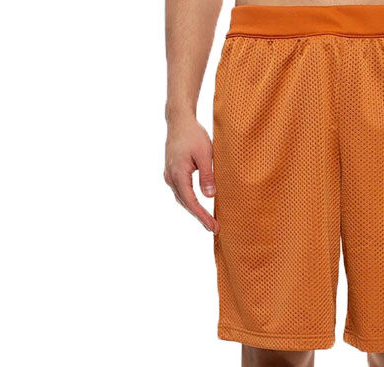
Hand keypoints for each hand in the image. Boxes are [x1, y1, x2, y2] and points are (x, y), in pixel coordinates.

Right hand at [164, 116, 217, 232]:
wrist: (179, 121)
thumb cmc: (193, 135)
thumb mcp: (205, 155)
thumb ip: (207, 176)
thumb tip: (210, 196)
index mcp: (178, 174)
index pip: (191, 202)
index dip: (202, 216)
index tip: (213, 227)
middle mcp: (170, 177)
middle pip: (185, 203)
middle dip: (199, 217)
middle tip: (214, 229)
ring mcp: (169, 175)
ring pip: (182, 199)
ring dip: (194, 211)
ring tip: (208, 221)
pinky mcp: (172, 173)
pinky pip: (181, 192)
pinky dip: (190, 202)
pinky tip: (199, 207)